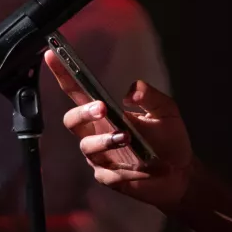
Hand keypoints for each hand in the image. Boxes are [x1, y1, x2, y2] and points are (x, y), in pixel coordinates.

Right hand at [44, 49, 194, 211]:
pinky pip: (105, 173)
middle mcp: (97, 132)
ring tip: (127, 138)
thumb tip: (131, 91)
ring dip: (106, 140)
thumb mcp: (166, 112)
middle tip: (102, 108)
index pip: (78, 91)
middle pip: (72, 120)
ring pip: (87, 146)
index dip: (63, 74)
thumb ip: (151, 96)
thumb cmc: (170, 140)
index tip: (51, 55)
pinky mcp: (107, 177)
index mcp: (106, 112)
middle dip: (83, 112)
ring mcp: (99, 156)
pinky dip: (123, 169)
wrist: (180, 173)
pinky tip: (140, 167)